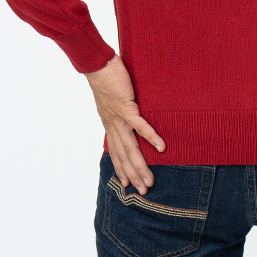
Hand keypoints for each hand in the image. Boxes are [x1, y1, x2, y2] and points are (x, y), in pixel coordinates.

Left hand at [86, 54, 164, 194]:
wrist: (96, 65)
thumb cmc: (105, 78)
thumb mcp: (111, 100)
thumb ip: (120, 109)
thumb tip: (128, 112)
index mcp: (109, 124)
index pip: (116, 152)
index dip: (121, 169)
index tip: (127, 185)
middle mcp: (113, 125)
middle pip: (124, 156)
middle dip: (134, 175)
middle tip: (144, 191)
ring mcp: (118, 118)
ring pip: (131, 147)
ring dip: (141, 165)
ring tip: (150, 180)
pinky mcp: (126, 107)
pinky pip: (140, 126)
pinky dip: (150, 137)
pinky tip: (161, 147)